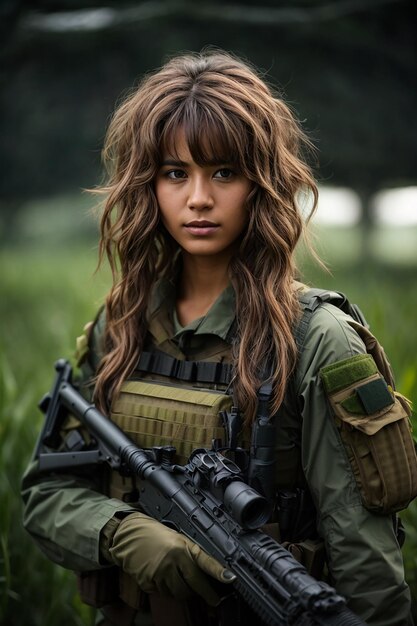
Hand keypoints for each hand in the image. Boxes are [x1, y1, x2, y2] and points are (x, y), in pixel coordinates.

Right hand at [109, 512, 233, 604]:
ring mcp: (160, 572)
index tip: (230, 579)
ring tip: (175, 577)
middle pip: (193, 585)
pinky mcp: (148, 582)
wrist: (129, 535)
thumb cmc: (155, 535)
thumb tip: (204, 574)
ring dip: (181, 590)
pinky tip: (161, 577)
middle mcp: (172, 560)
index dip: (218, 572)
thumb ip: (189, 555)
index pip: (204, 561)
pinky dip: (165, 589)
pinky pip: (163, 594)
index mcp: (182, 546)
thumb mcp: (176, 539)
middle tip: (213, 600)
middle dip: (205, 594)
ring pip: (178, 593)